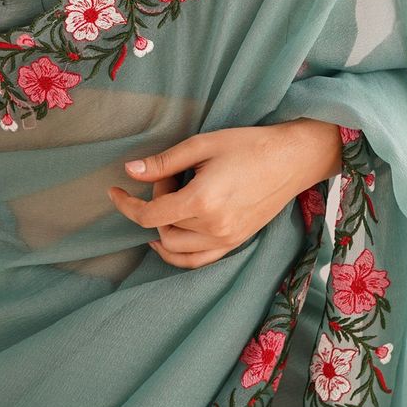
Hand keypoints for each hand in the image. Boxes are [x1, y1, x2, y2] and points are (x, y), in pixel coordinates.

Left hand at [107, 121, 340, 268]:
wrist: (292, 159)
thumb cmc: (249, 145)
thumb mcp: (202, 144)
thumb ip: (164, 162)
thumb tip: (130, 171)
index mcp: (202, 200)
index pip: (149, 215)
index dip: (126, 204)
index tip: (114, 191)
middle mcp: (213, 226)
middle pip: (162, 228)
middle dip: (156, 202)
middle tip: (171, 175)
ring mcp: (227, 239)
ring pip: (176, 248)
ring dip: (165, 226)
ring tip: (178, 197)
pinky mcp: (236, 242)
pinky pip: (197, 261)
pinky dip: (178, 253)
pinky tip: (170, 237)